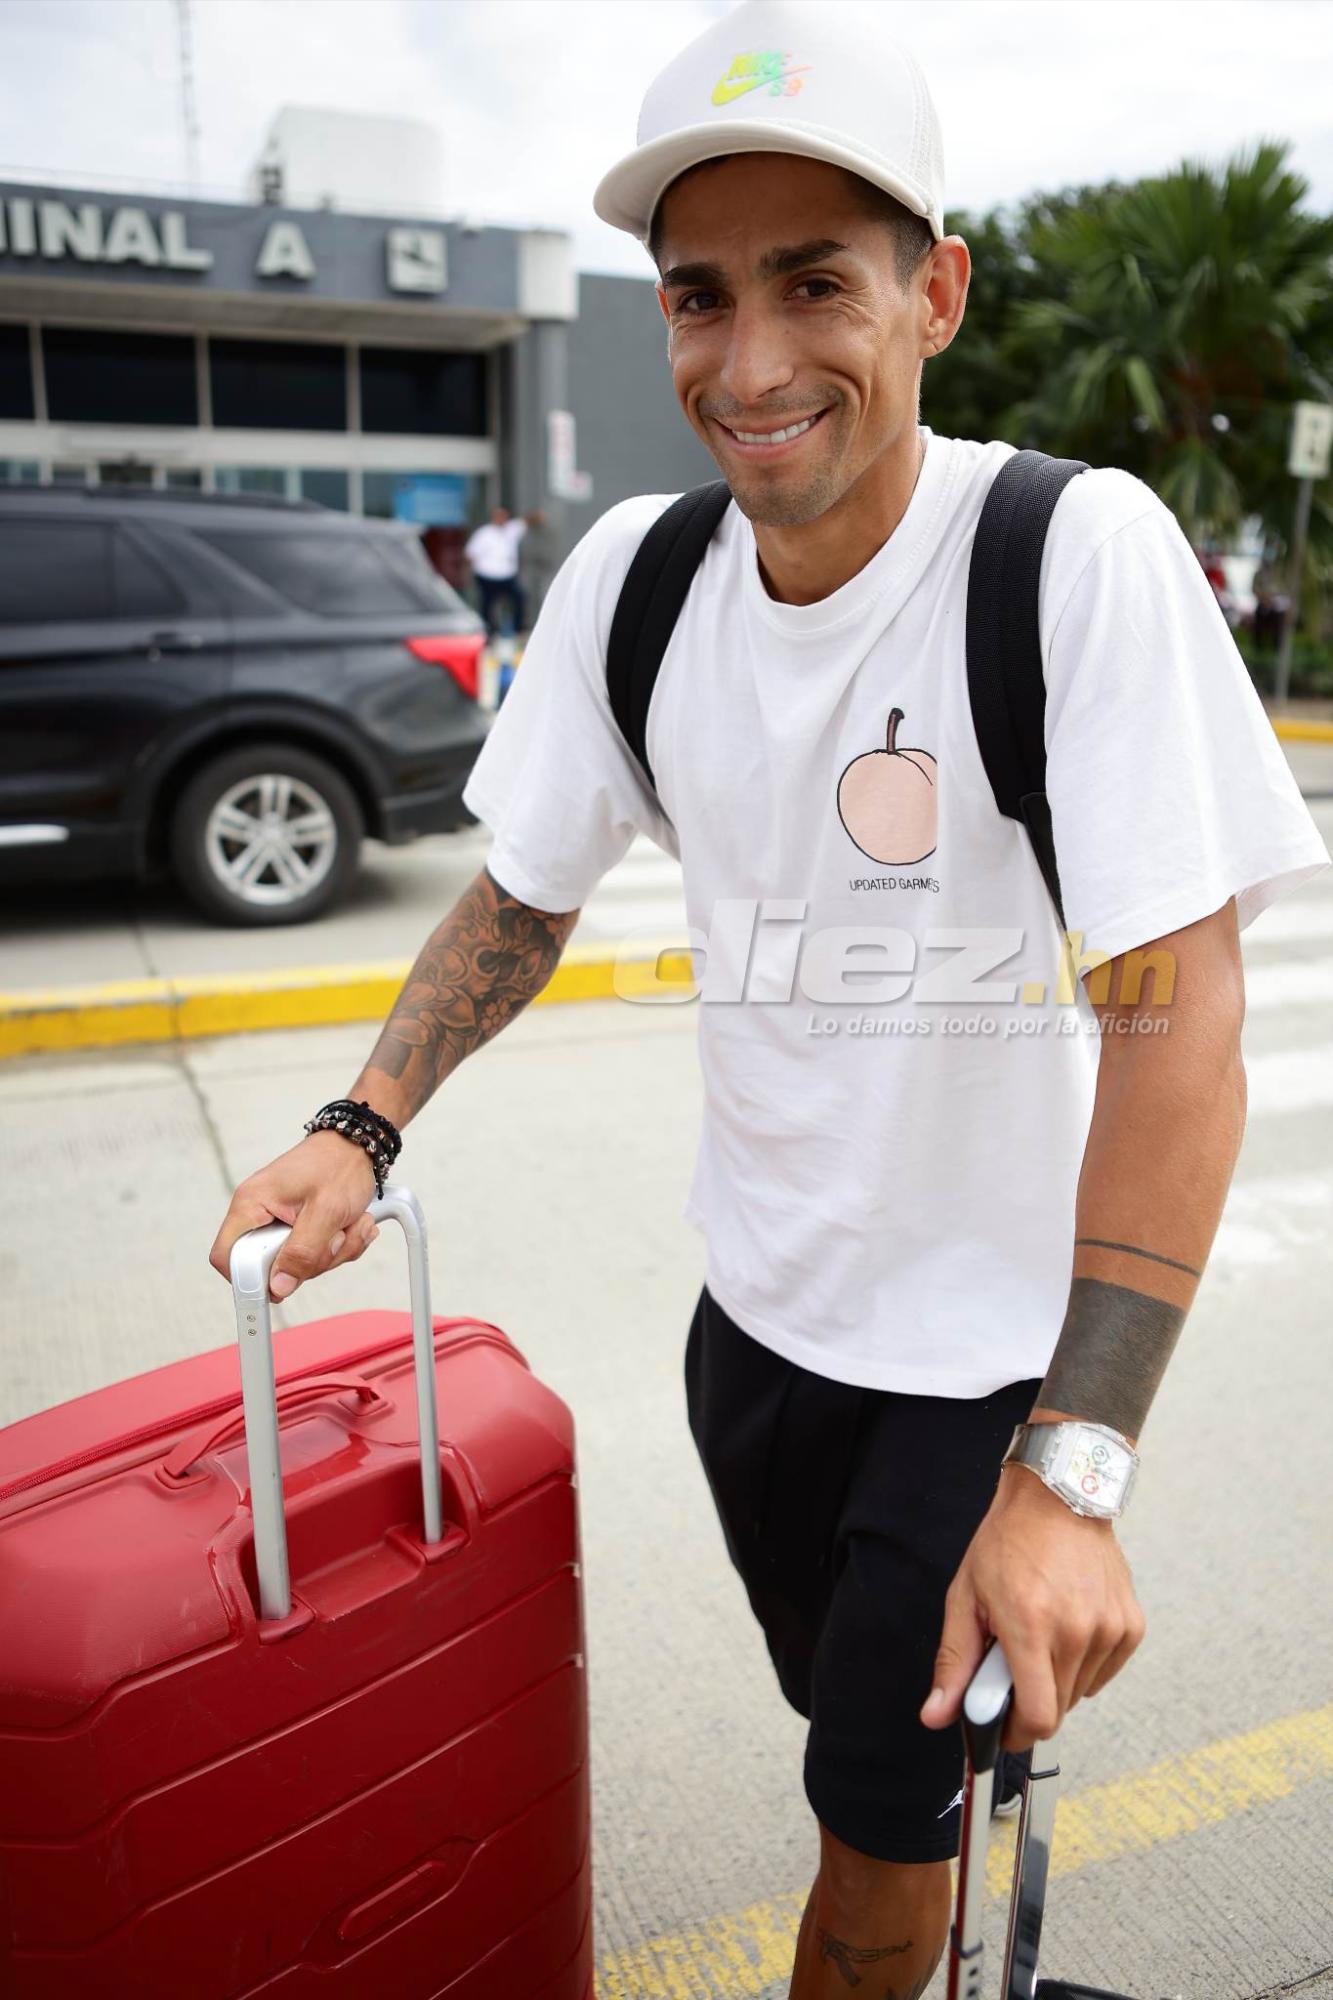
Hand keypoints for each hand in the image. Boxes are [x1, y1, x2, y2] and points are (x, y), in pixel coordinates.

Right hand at [209, 1131, 380, 1304]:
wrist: (359, 1145)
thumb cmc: (340, 1164)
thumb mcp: (326, 1210)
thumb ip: (303, 1252)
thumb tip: (278, 1287)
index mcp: (251, 1204)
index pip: (226, 1256)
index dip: (248, 1279)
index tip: (282, 1284)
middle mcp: (260, 1214)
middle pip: (270, 1267)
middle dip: (310, 1261)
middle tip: (333, 1236)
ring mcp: (280, 1223)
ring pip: (299, 1264)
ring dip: (333, 1251)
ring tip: (347, 1222)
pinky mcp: (300, 1228)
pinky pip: (316, 1255)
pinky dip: (340, 1245)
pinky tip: (351, 1224)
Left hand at [919, 1465, 1146, 1749]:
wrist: (1058, 1498)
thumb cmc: (1008, 1543)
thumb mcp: (966, 1597)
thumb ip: (955, 1662)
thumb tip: (935, 1715)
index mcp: (1031, 1626)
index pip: (1037, 1717)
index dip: (1016, 1733)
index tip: (1002, 1725)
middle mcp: (1077, 1631)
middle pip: (1057, 1710)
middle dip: (1030, 1700)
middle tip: (1013, 1664)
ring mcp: (1109, 1629)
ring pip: (1080, 1692)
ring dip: (1057, 1680)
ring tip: (1041, 1636)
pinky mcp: (1131, 1625)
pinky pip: (1103, 1672)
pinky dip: (1083, 1664)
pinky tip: (1068, 1628)